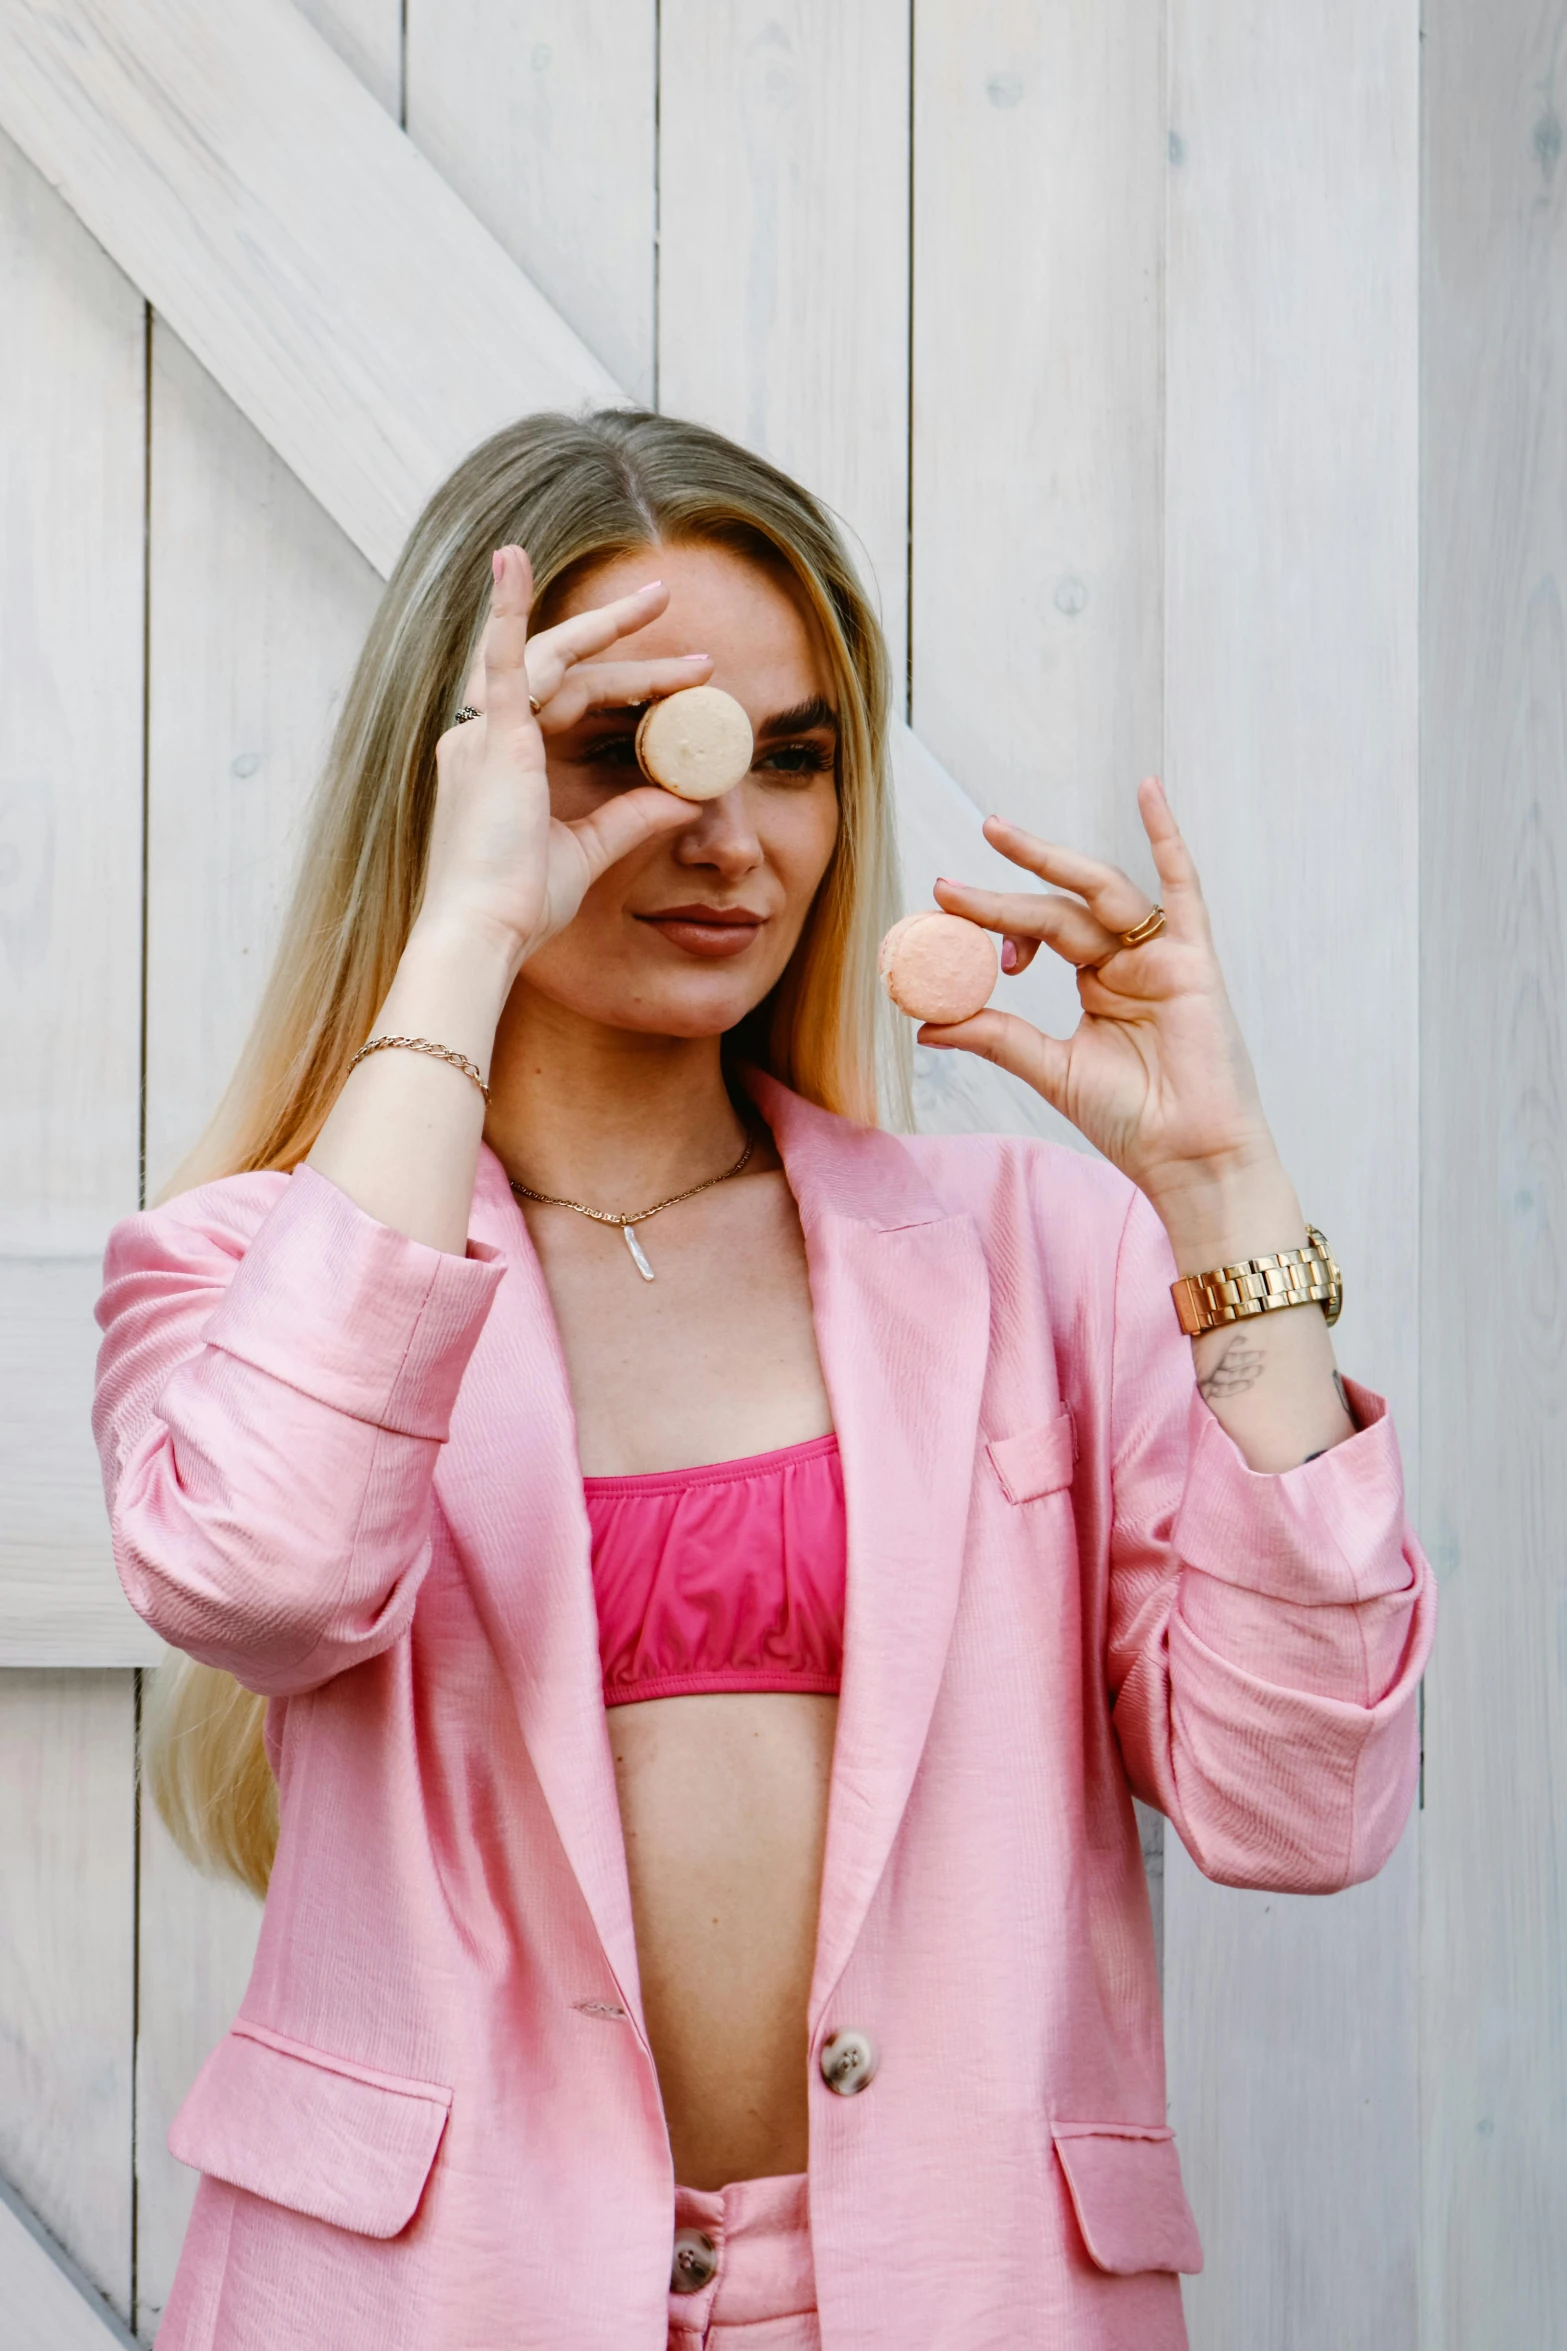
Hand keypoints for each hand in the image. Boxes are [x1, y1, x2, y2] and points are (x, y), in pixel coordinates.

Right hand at [415, 546, 710, 969]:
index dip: (627, 684)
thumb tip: (686, 798)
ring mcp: (485, 736)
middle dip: (622, 640)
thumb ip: (633, 816)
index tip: (682, 678)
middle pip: (566, 671)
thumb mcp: (587, 850)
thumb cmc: (518, 904)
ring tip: (657, 598)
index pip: (570, 701)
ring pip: (555, 661)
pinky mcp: (494, 742)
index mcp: (503, 763)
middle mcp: (486, 740)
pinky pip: (502, 662)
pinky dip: (506, 610)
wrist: (484, 935)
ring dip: (607, 629)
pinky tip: (512, 560)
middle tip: (669, 603)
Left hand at [923, 778, 1287, 1240]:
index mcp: (1099, 983)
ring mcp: (1162, 956)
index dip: (991, 925)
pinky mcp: (1194, 961)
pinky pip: (1184, 888)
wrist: (1189, 1159)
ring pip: (1098, 893)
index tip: (940, 918)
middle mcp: (1128, 961)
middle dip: (1000, 897)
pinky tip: (1148, 791)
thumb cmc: (1133, 1123)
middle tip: (945, 885)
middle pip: (1056, 911)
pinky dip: (1168, 837)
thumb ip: (997, 1038)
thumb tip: (927, 1024)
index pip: (1036, 935)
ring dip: (1049, 861)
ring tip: (996, 835)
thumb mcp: (1051, 1071)